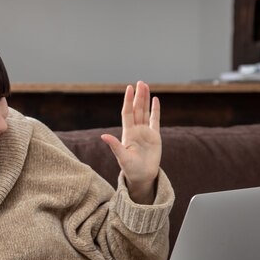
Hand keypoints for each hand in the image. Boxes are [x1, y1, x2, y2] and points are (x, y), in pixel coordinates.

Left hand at [101, 81, 160, 203]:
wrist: (142, 176)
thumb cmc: (130, 168)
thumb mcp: (122, 157)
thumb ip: (114, 145)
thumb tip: (104, 136)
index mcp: (127, 133)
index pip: (127, 112)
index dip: (128, 100)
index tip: (129, 88)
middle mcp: (136, 130)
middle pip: (137, 109)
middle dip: (138, 96)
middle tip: (140, 82)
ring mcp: (145, 132)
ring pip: (145, 112)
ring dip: (146, 99)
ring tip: (146, 86)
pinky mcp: (155, 136)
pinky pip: (155, 120)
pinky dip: (155, 110)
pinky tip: (155, 100)